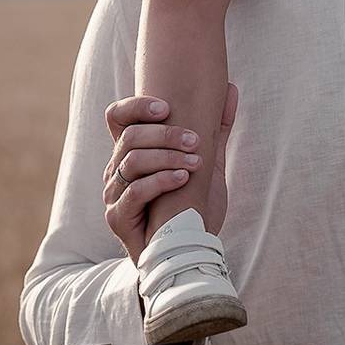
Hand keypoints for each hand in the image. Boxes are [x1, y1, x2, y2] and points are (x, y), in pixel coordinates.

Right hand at [102, 86, 238, 262]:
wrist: (188, 255)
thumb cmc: (193, 208)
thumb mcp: (208, 163)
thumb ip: (215, 128)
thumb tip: (231, 88)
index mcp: (131, 153)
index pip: (117, 117)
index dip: (136, 105)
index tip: (166, 106)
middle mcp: (116, 170)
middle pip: (130, 136)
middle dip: (165, 134)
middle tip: (194, 140)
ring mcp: (114, 195)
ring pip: (131, 160)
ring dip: (167, 157)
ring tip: (194, 161)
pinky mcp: (118, 219)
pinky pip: (135, 191)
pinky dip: (161, 181)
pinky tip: (183, 179)